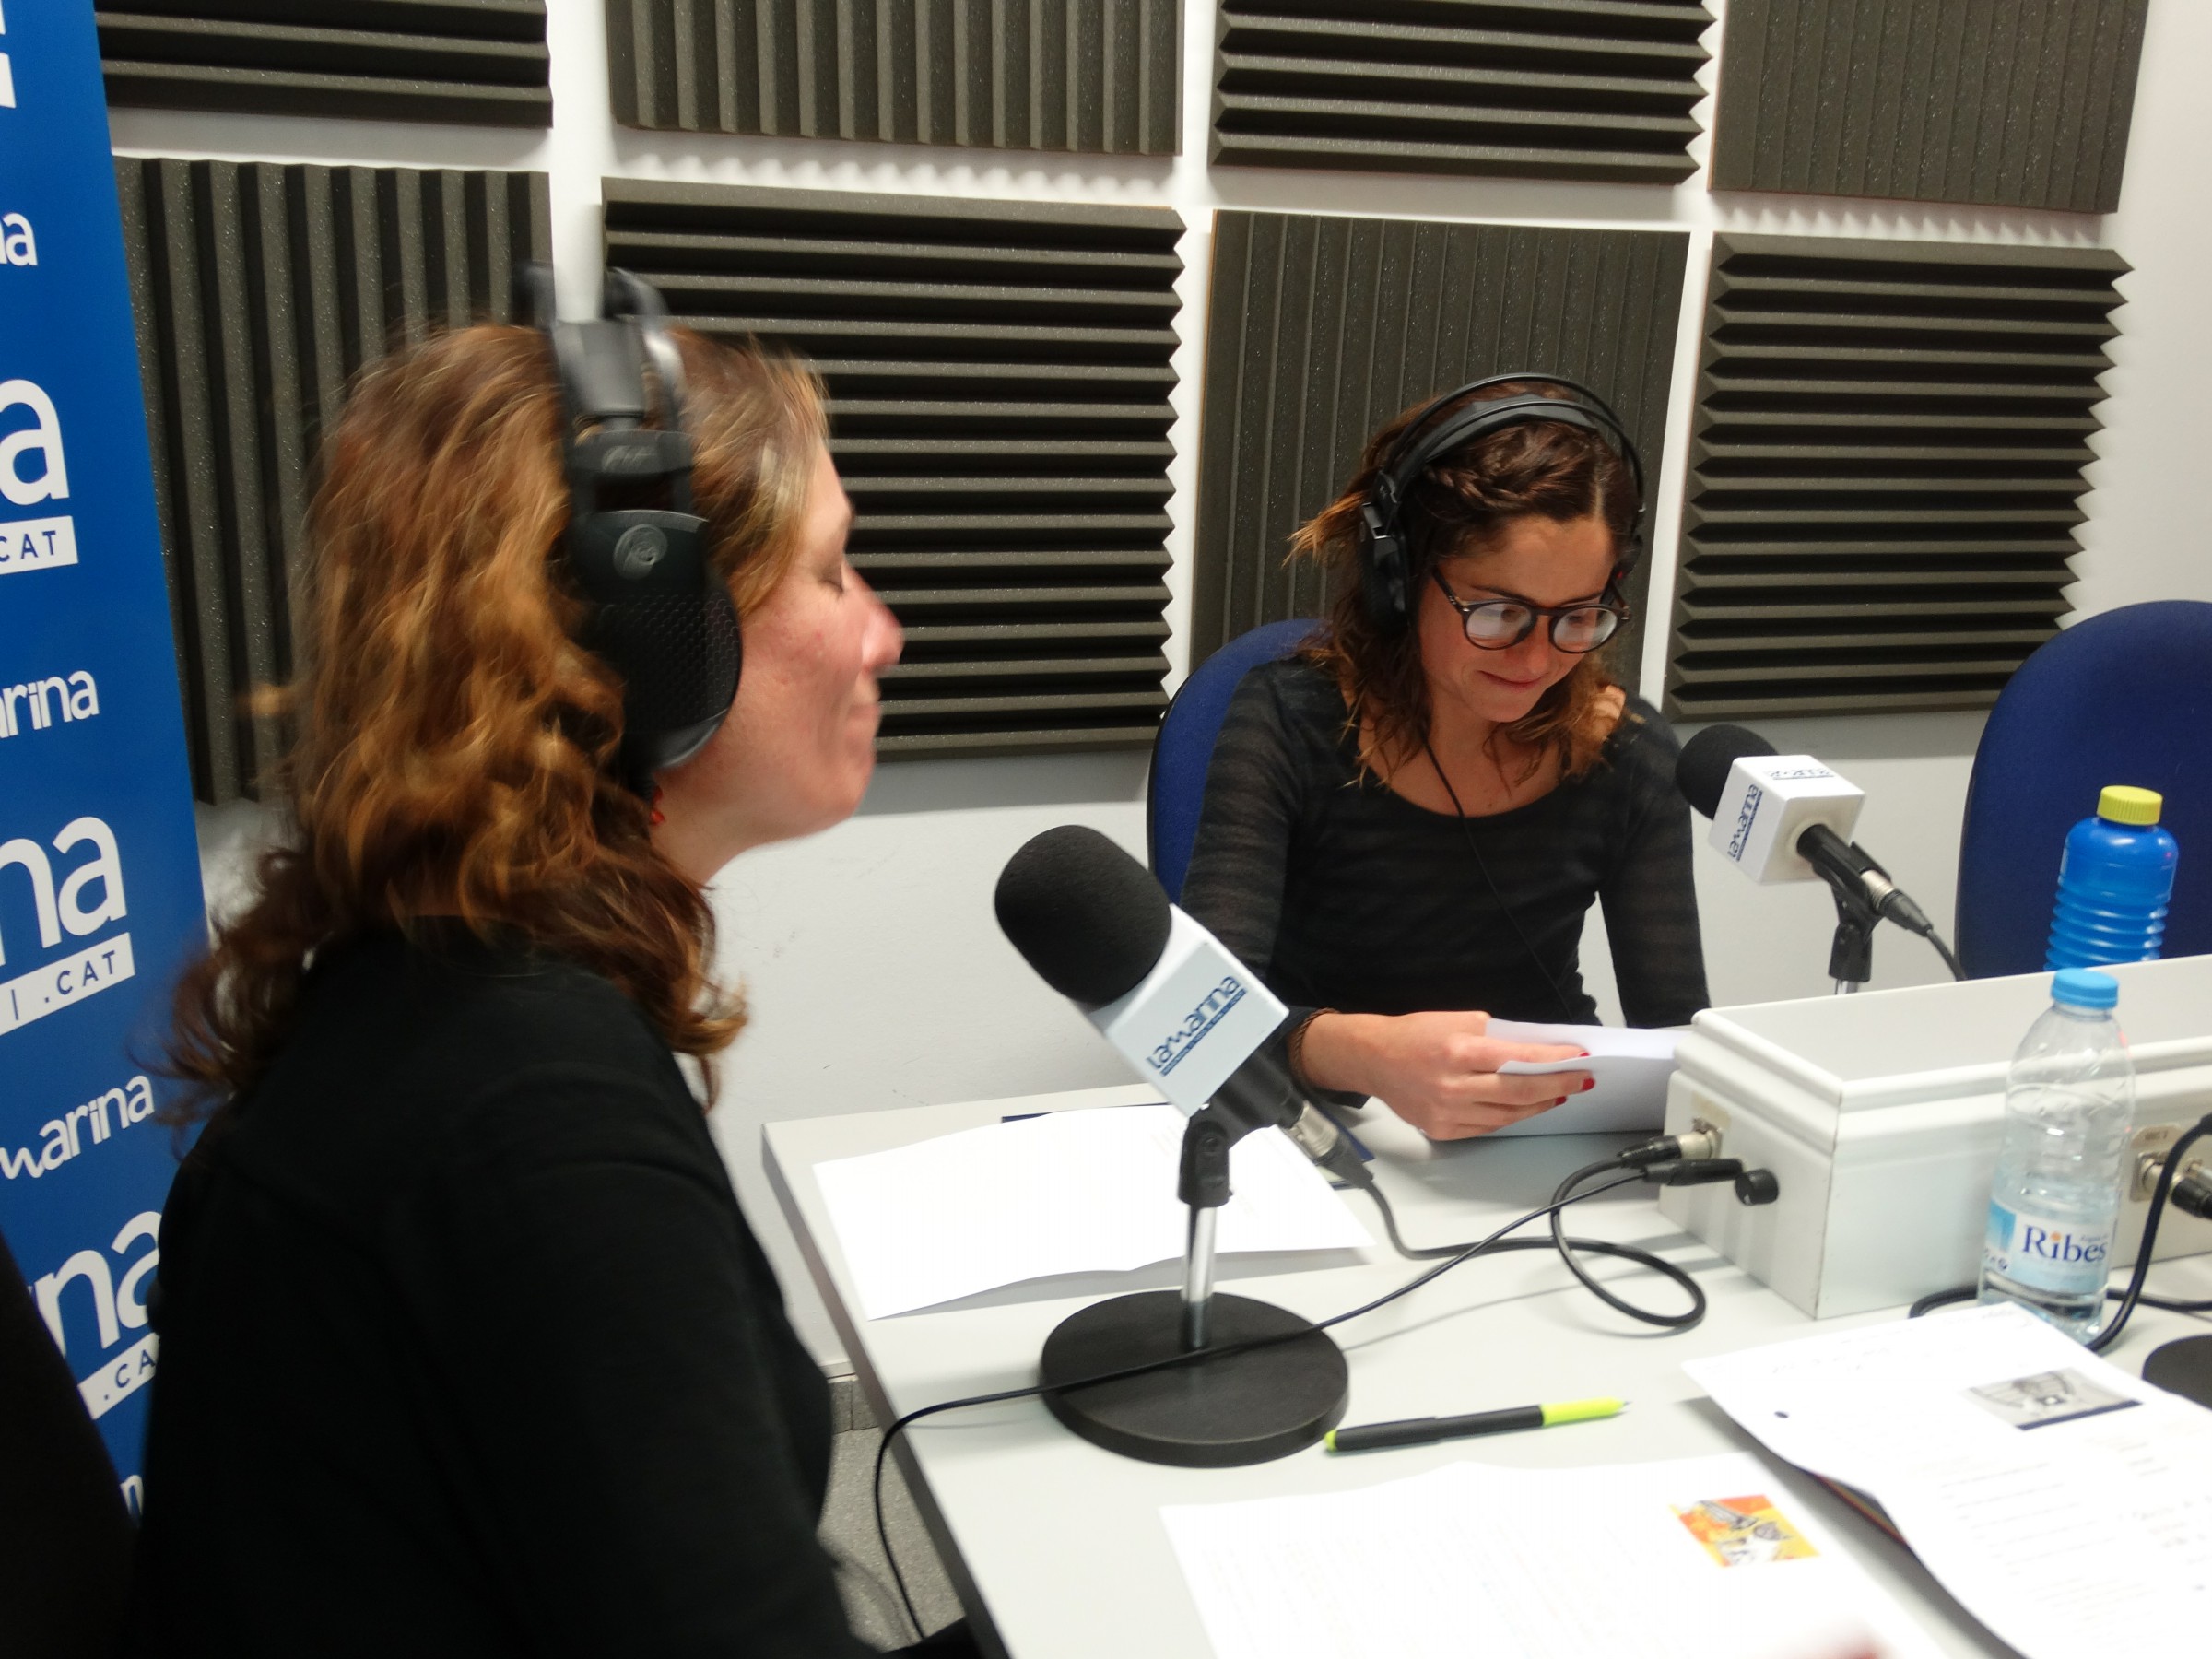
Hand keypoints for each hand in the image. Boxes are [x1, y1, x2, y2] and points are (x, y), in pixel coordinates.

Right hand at [1296, 1010, 1593, 1139]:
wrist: (1372, 1060)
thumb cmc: (1413, 1035)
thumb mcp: (1455, 1020)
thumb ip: (1494, 1035)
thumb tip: (1533, 1049)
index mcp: (1458, 1051)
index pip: (1518, 1058)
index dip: (1553, 1060)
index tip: (1578, 1058)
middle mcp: (1453, 1085)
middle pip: (1520, 1091)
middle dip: (1558, 1085)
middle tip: (1581, 1079)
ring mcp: (1448, 1112)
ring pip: (1509, 1114)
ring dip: (1539, 1104)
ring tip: (1559, 1093)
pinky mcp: (1443, 1129)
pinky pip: (1488, 1126)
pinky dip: (1512, 1116)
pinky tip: (1526, 1106)